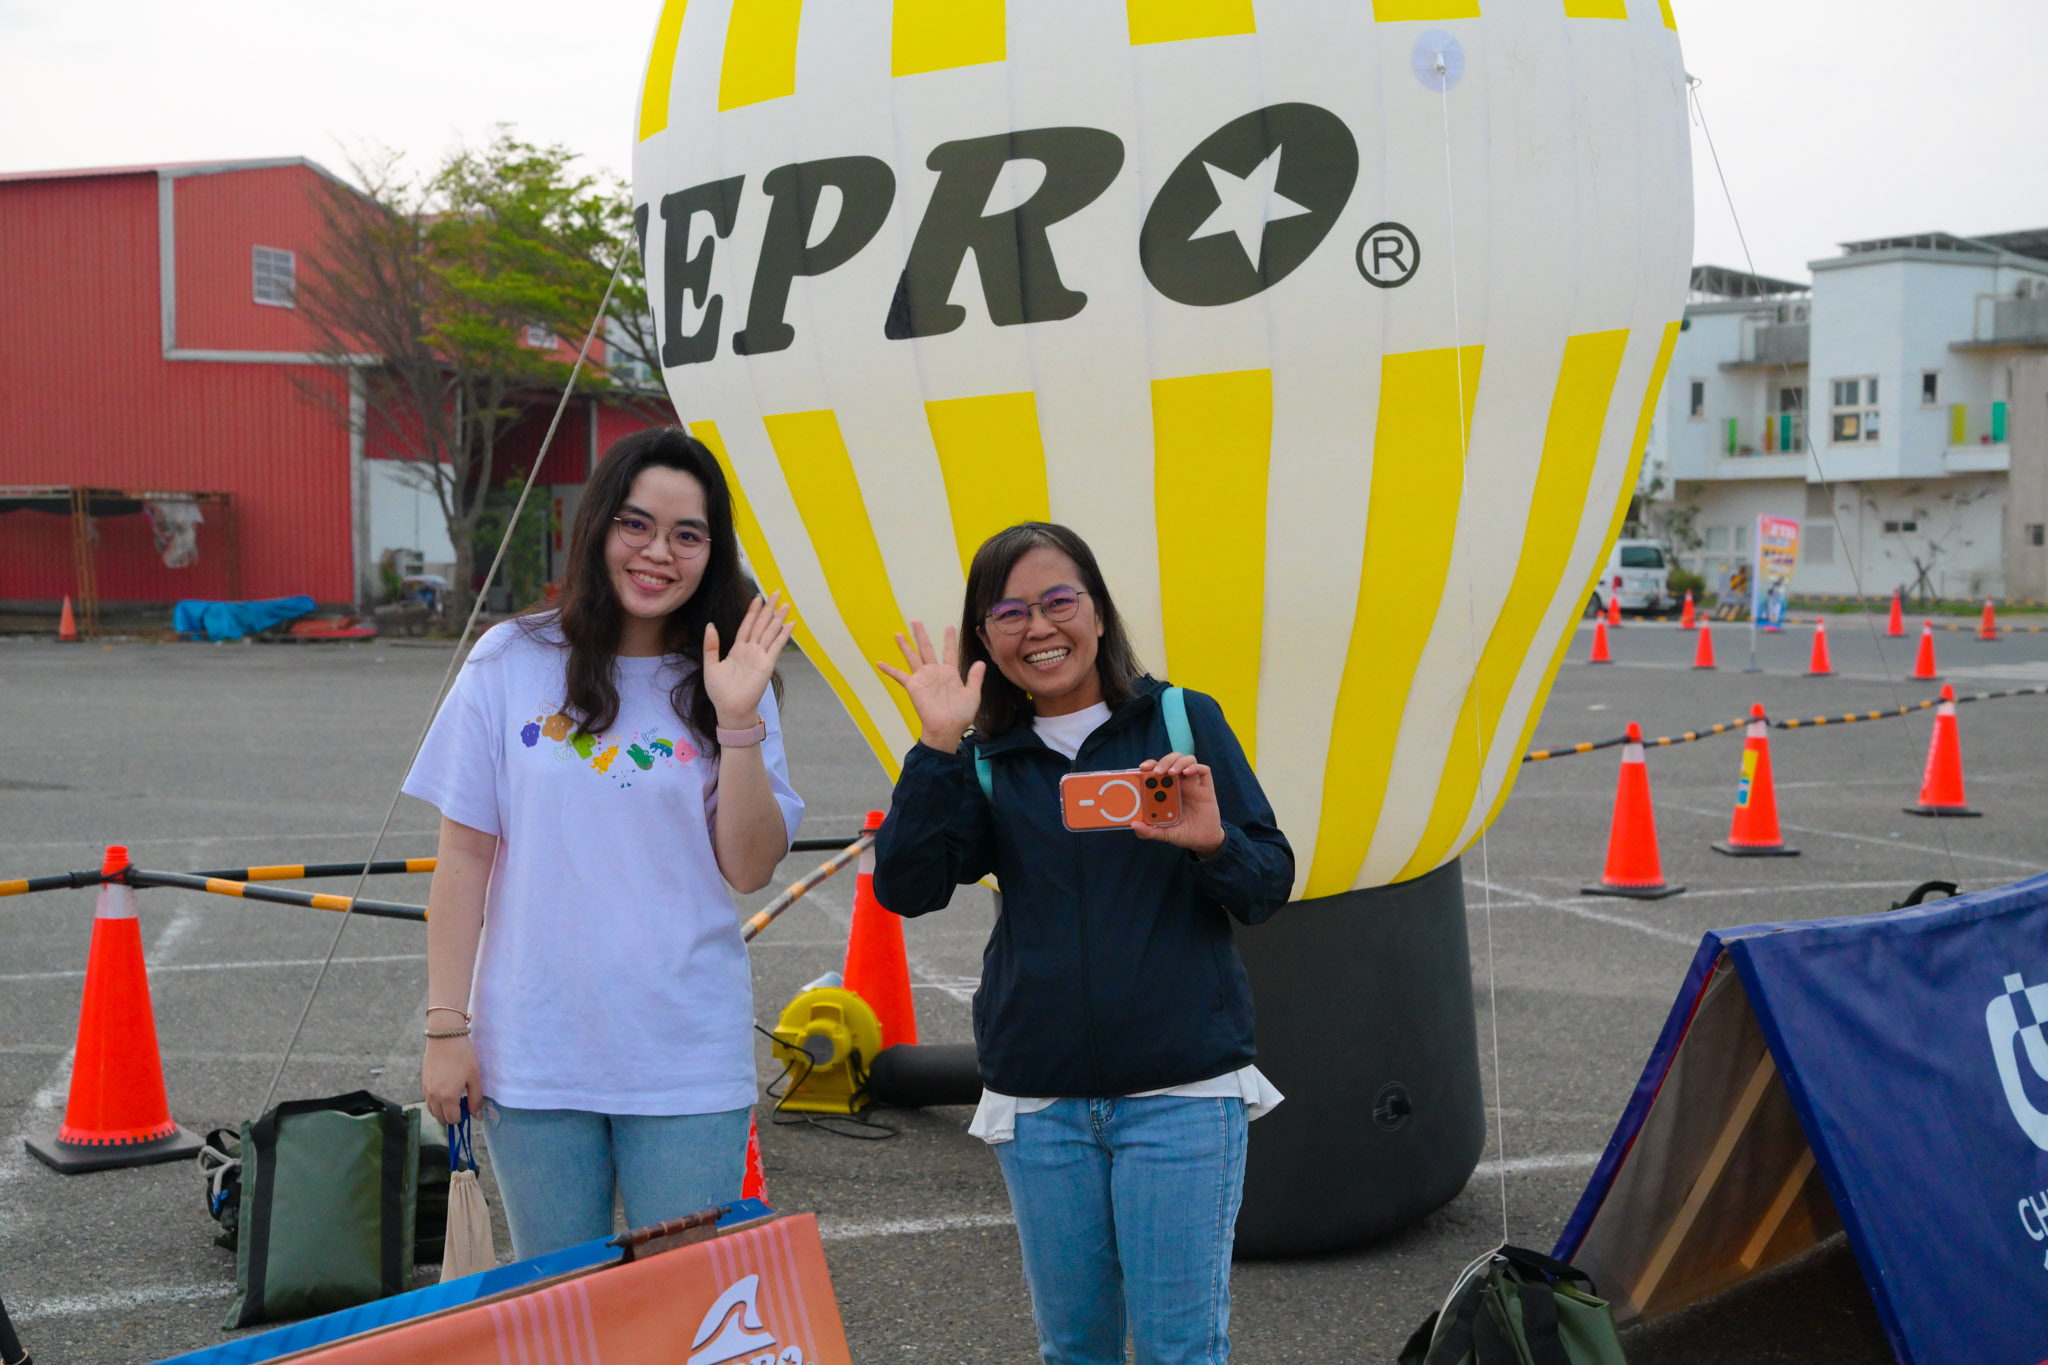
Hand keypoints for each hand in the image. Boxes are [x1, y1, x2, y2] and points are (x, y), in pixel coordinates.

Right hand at [422, 1035, 482, 1127]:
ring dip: (443, 1111)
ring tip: (455, 1098)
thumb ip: (476, 1099)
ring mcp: (426, 1090)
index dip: (462, 1117)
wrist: (445, 1036)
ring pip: (432, 1111)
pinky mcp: (423, 1083)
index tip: (469, 1107)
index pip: (453, 1119)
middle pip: (441, 1118)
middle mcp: (434, 1096)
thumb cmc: (463, 1056)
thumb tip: (477, 1116)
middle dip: (452, 1116)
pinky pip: (428, 1100)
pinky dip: (436, 1103)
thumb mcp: (474, 1077)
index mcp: (447, 1097)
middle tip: (463, 1104)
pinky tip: (446, 1091)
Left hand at [705, 591, 795, 727]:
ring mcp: (760, 656)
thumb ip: (711, 645)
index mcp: (737, 649)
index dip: (753, 611)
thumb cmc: (719, 692)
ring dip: (778, 617)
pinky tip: (790, 623)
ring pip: (770, 631)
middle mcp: (751, 650)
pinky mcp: (767, 664)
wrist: (730, 709)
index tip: (758, 596)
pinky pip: (776, 645)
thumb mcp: (710, 665)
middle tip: (777, 592)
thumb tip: (711, 625)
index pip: (747, 625)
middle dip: (769, 608)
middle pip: (762, 624)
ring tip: (786, 603)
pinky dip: (783, 634)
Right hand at [876, 621, 983, 752]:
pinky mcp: (913, 686)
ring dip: (905, 646)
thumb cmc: (960, 715)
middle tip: (916, 621)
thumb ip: (975, 678)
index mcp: (950, 673)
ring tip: (898, 634)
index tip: (949, 626)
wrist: (946, 728)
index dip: (949, 640)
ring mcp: (923, 678)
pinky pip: (899, 675)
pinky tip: (879, 663)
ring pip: (912, 657)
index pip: (949, 652)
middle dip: (922, 635)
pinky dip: (889, 670)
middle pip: (927, 649)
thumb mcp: (972, 695)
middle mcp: (935, 672)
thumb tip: (981, 662)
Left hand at [1131, 753, 1226, 858]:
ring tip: (1172, 772)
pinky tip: (1187, 773)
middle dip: (1164, 761)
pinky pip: (1204, 770)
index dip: (1150, 764)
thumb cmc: (1183, 833)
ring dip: (1178, 762)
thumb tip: (1134, 825)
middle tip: (1157, 771)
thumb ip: (1149, 831)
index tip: (1142, 768)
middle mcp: (1179, 783)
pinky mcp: (1206, 787)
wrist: (1203, 840)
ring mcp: (1193, 783)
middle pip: (1171, 760)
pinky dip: (1195, 767)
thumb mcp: (1164, 833)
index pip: (1157, 769)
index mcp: (1166, 790)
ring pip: (1187, 760)